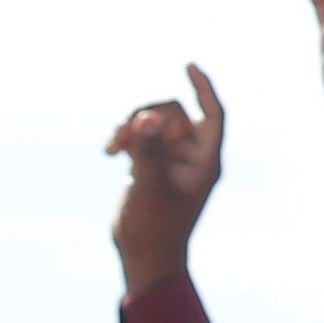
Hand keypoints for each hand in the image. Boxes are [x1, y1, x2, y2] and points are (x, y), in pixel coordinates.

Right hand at [108, 68, 226, 288]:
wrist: (143, 257)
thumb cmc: (155, 229)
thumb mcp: (150, 187)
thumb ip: (150, 151)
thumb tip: (148, 117)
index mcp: (205, 163)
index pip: (213, 115)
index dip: (204, 88)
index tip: (189, 65)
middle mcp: (191, 158)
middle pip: (173, 115)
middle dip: (145, 118)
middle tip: (121, 138)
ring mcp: (170, 162)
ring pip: (152, 124)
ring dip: (131, 128)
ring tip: (111, 148)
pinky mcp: (151, 166)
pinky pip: (141, 137)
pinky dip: (125, 138)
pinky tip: (110, 153)